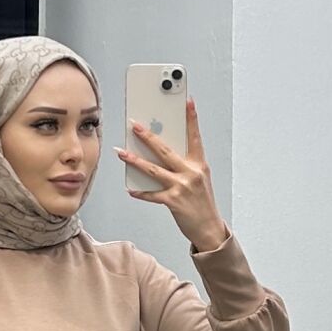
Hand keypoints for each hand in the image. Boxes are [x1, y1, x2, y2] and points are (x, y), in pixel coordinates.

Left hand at [114, 98, 228, 250]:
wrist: (209, 229)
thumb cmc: (202, 204)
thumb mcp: (199, 180)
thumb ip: (184, 166)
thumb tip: (161, 156)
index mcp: (199, 165)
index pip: (195, 137)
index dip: (192, 118)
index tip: (188, 101)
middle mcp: (191, 173)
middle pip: (165, 150)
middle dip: (148, 136)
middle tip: (135, 125)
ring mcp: (182, 187)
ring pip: (153, 170)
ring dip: (135, 160)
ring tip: (122, 153)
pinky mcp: (173, 202)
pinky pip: (152, 194)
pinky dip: (140, 192)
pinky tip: (131, 189)